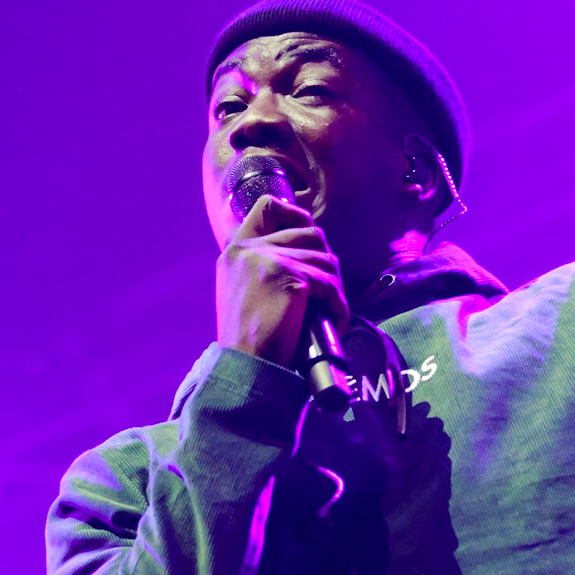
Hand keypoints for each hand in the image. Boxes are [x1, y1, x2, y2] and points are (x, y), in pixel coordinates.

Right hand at [215, 193, 348, 367]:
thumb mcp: (245, 292)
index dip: (295, 214)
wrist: (245, 369)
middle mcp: (248, 249)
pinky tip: (331, 324)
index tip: (308, 234)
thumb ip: (263, 267)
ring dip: (334, 288)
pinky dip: (338, 307)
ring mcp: (267, 259)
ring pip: (325, 258)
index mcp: (236, 251)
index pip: (268, 206)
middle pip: (310, 232)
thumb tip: (309, 251)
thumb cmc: (251, 341)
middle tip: (326, 292)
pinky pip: (329, 284)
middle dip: (326, 262)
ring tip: (327, 313)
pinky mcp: (287, 275)